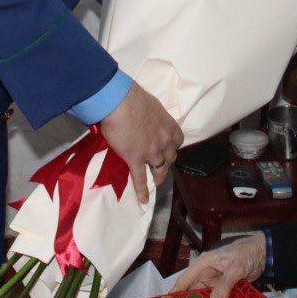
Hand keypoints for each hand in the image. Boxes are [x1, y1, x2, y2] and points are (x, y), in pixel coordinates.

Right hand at [98, 82, 182, 202]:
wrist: (119, 102)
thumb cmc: (132, 97)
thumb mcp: (150, 106)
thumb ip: (152, 117)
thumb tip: (146, 119)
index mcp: (169, 126)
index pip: (178, 141)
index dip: (173, 148)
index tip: (168, 150)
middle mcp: (164, 141)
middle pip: (170, 158)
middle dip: (167, 163)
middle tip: (162, 168)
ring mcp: (151, 152)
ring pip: (159, 169)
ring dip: (158, 176)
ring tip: (156, 182)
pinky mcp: (135, 159)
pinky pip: (140, 178)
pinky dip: (142, 190)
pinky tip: (143, 200)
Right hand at [170, 233, 266, 297]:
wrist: (262, 253)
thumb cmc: (245, 253)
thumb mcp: (235, 267)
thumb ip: (225, 284)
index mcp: (203, 264)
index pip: (185, 280)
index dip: (175, 292)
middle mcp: (206, 274)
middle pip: (193, 292)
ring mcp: (215, 282)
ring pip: (205, 297)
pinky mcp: (224, 288)